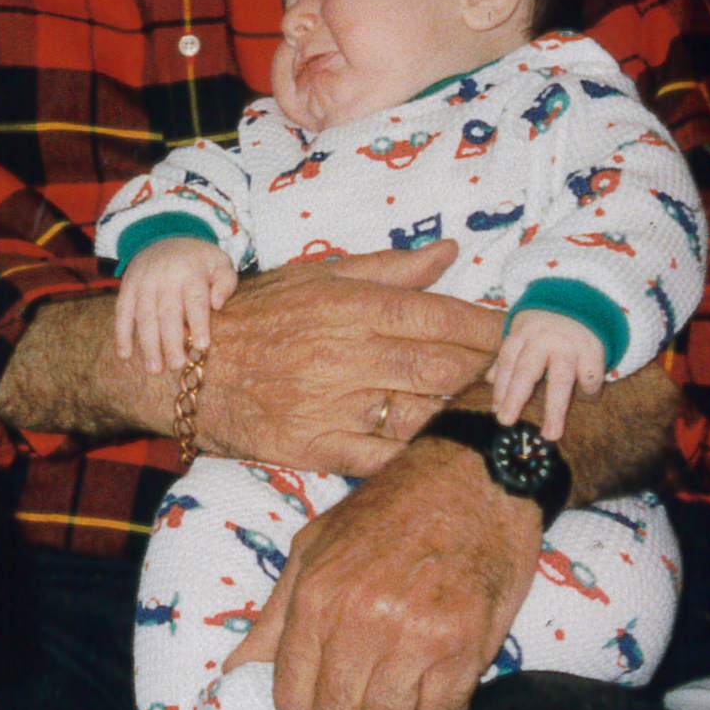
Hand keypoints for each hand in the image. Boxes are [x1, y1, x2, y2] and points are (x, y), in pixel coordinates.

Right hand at [115, 239, 237, 375]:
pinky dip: (121, 334)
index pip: (195, 299)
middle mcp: (164, 277)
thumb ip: (225, 282)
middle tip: (176, 366)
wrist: (164, 236)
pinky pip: (122, 312)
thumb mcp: (219, 262)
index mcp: (190, 272)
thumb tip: (217, 304)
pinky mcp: (127, 288)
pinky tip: (125, 356)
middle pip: (167, 312)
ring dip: (148, 344)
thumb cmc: (198, 260)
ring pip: (144, 316)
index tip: (202, 346)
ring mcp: (143, 282)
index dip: (198, 323)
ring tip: (154, 370)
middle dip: (171, 341)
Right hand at [195, 244, 503, 480]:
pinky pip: (381, 457)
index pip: (437, 315)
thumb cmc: (257, 318)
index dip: (486, 327)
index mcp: (350, 306)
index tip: (519, 333)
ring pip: (418, 412)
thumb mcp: (317, 276)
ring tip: (496, 413)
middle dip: (487, 372)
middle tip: (520, 376)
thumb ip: (387, 268)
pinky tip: (445, 450)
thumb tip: (449, 252)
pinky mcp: (317, 448)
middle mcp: (346, 354)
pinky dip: (418, 455)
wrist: (189, 372)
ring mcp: (332, 404)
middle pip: (439, 366)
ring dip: (462, 414)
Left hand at [227, 434, 539, 709]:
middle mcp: (362, 619)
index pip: (293, 697)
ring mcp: (415, 633)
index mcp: (317, 597)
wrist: (475, 476)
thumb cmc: (391, 512)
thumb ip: (276, 618)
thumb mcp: (315, 549)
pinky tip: (437, 695)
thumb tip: (234, 675)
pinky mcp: (465, 642)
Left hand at [493, 308, 606, 439]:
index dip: (501, 386)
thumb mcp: (526, 332)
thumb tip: (488, 381)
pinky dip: (587, 392)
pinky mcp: (594, 350)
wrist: (587, 297)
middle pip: (527, 370)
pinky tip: (585, 400)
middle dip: (515, 397)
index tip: (497, 411)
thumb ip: (510, 357)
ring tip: (551, 434)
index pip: (508, 361)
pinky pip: (589, 377)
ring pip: (560, 380)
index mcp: (524, 333)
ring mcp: (570, 345)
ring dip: (555, 410)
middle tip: (506, 421)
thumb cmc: (549, 325)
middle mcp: (545, 338)